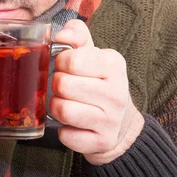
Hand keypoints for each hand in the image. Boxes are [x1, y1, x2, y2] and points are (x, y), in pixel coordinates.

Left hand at [50, 20, 144, 164]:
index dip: (60, 63)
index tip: (67, 68)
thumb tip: (61, 35)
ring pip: (62, 110)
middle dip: (56, 86)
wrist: (120, 125)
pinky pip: (66, 135)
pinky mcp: (101, 142)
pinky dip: (62, 130)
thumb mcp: (91, 54)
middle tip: (65, 88)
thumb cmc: (96, 82)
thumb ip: (76, 36)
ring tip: (66, 104)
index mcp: (113, 64)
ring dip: (56, 108)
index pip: (72, 59)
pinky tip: (73, 125)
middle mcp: (116, 92)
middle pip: (63, 85)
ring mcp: (111, 120)